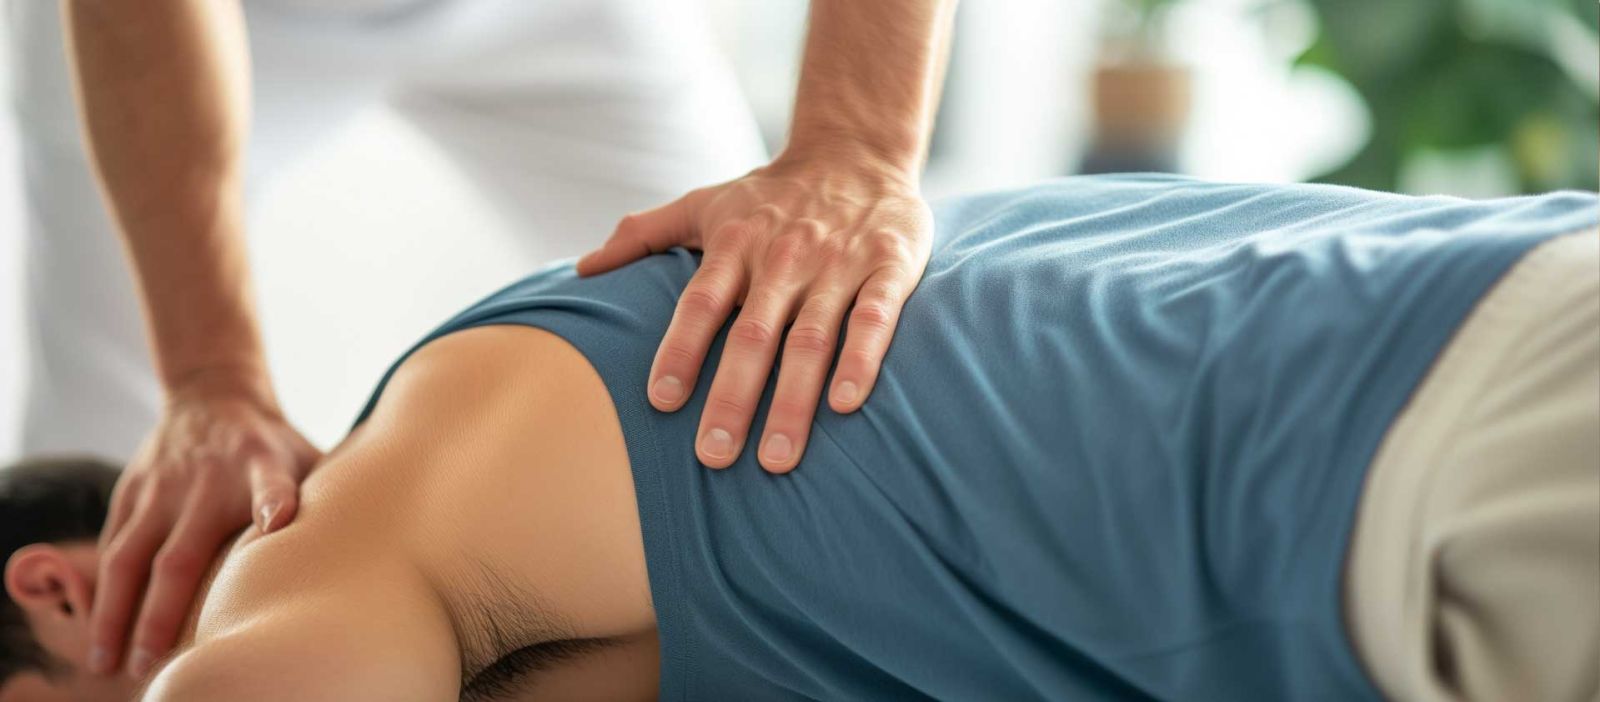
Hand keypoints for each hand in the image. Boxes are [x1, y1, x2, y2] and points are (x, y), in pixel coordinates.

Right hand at [89, 371, 319, 677]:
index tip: (275, 522)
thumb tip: (382, 542)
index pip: (272, 485)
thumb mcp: (307, 455)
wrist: (213, 393)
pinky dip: (98, 591)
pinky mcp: (129, 492)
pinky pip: (110, 546)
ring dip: (116, 613)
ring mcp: (160, 488)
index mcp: (261, 467)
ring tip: (108, 663)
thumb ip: (329, 497)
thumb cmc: (274, 445)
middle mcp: (204, 481)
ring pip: (128, 558)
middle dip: (164, 612)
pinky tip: (99, 632)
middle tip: (156, 662)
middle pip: (178, 554)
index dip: (273, 503)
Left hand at [576, 154, 932, 471]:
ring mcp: (837, 264)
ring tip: (776, 459)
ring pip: (811, 339)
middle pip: (753, 335)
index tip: (661, 402)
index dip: (680, 350)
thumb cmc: (771, 194)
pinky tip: (846, 405)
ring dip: (793, 400)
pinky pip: (874, 318)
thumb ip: (643, 234)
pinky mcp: (889, 266)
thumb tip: (582, 270)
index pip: (701, 303)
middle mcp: (782, 258)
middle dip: (731, 398)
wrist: (856, 150)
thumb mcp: (704, 203)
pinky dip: (861, 359)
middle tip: (712, 457)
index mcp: (734, 244)